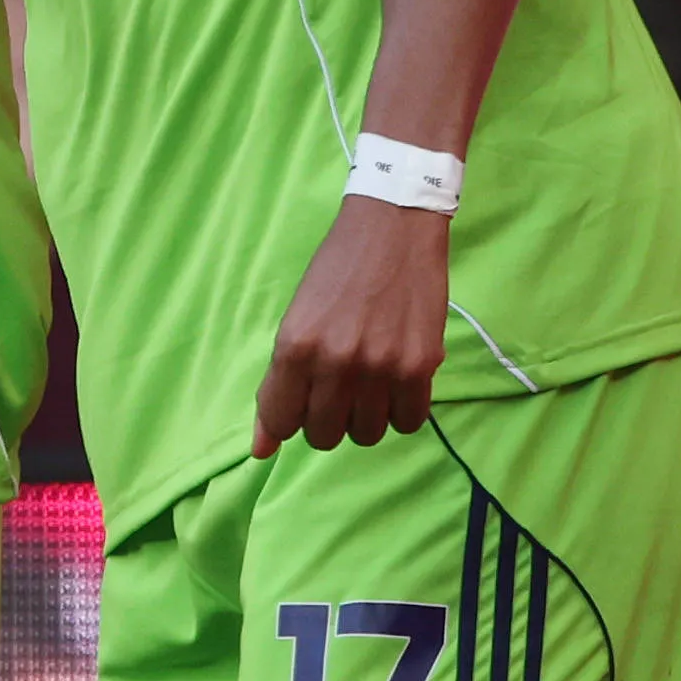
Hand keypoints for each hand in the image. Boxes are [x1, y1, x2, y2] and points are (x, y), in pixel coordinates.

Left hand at [255, 198, 452, 455]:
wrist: (392, 229)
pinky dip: (401, 410)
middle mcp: (336, 362)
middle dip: (327, 419)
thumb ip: (277, 386)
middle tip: (337, 387)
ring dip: (365, 416)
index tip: (302, 400)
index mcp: (295, 348)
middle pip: (324, 436)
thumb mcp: (295, 324)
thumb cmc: (336, 273)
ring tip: (369, 381)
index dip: (289, 417)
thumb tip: (260, 452)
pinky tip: (396, 381)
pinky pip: (408, 422)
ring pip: (366, 435)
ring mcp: (381, 367)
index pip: (281, 422)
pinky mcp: (420, 366)